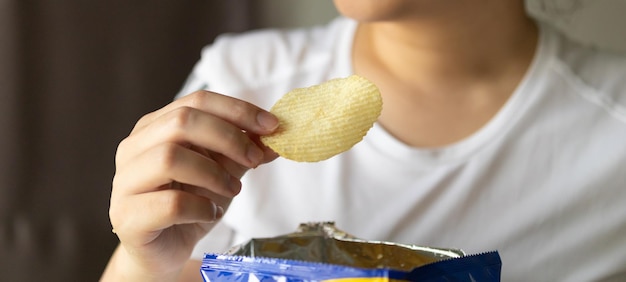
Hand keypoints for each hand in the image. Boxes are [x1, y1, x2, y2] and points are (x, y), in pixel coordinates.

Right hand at [103, 90, 278, 280]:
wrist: (162, 252)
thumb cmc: (189, 204)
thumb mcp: (221, 171)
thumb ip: (242, 152)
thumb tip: (276, 138)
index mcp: (154, 127)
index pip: (197, 101)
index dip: (237, 110)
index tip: (271, 125)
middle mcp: (134, 148)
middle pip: (181, 122)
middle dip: (228, 137)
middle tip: (255, 158)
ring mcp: (125, 182)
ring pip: (169, 158)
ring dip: (214, 172)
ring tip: (233, 189)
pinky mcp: (128, 217)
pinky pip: (170, 203)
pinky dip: (200, 207)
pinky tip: (210, 213)